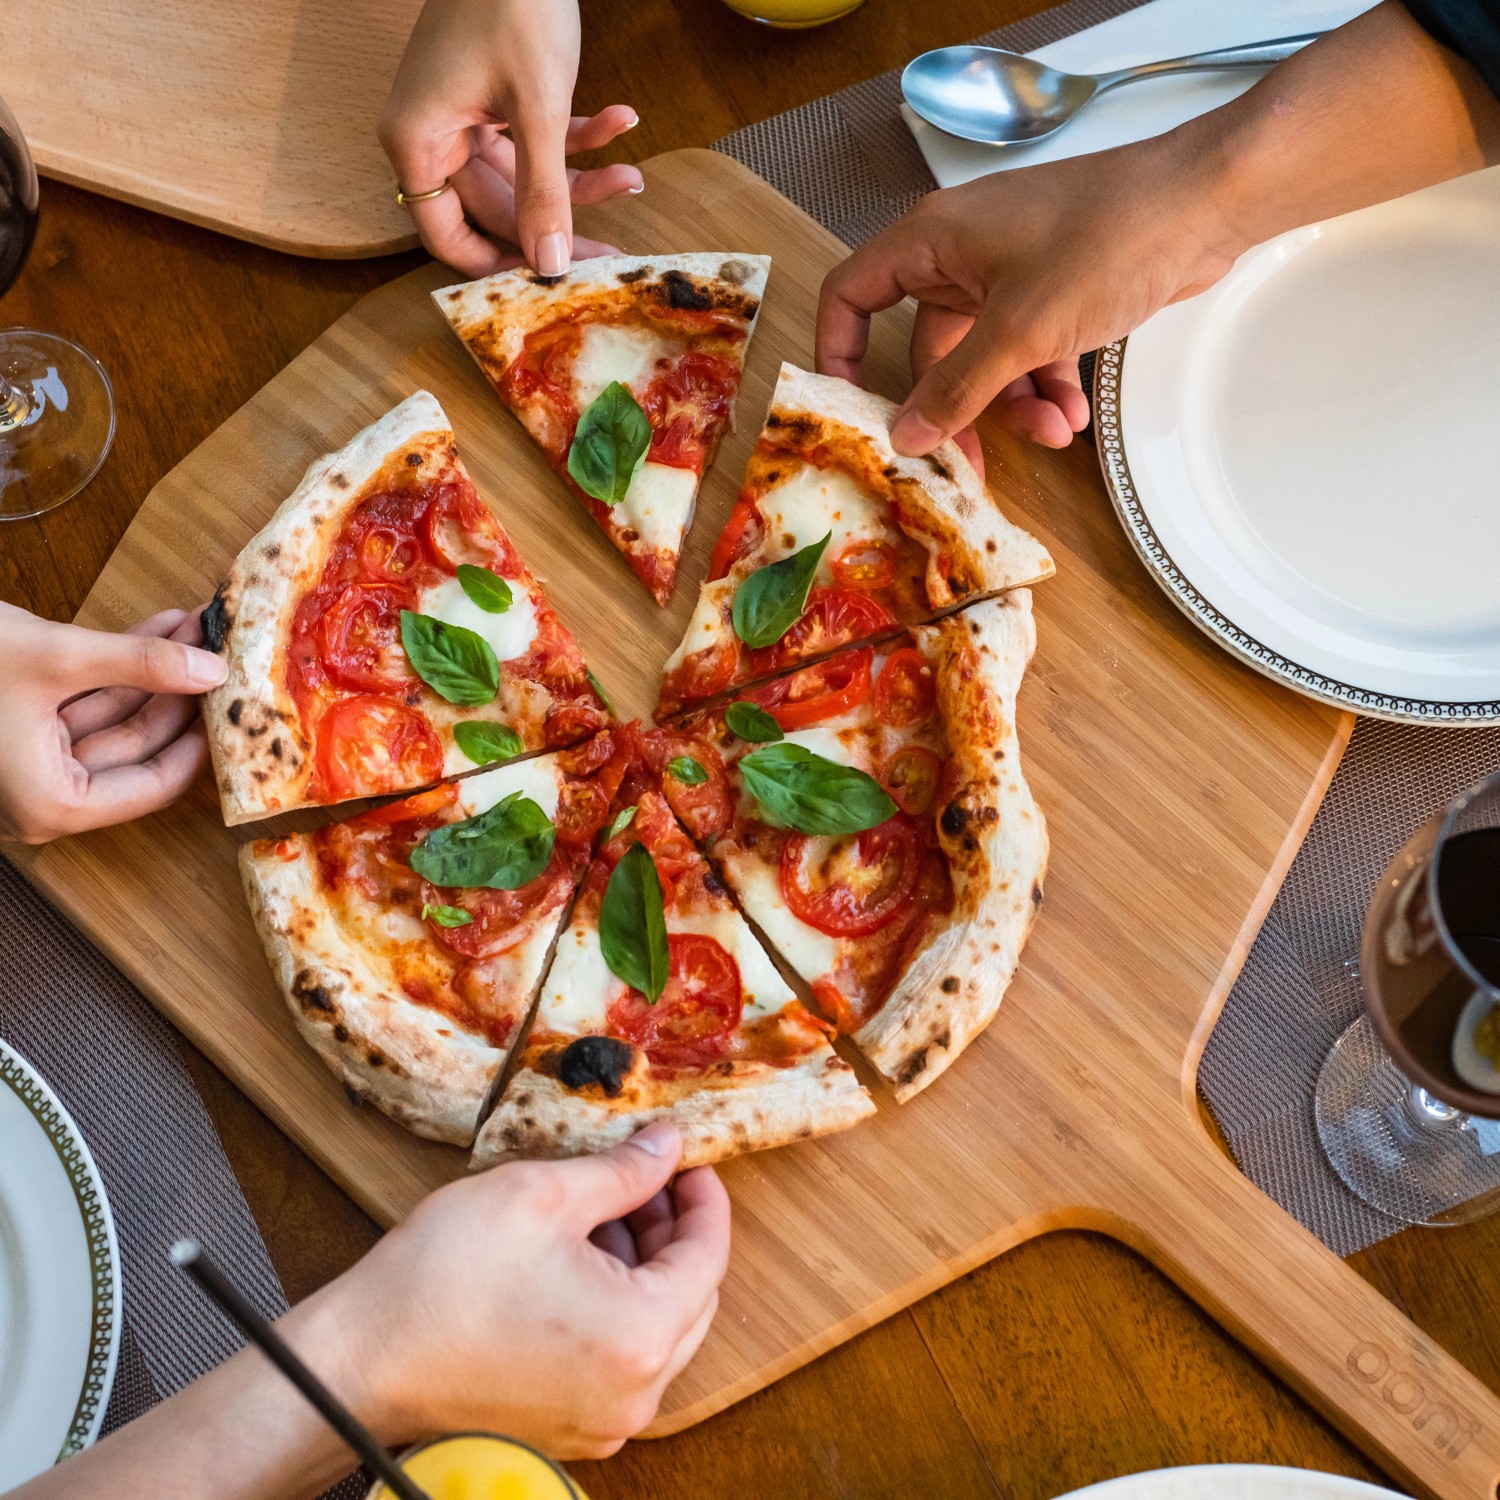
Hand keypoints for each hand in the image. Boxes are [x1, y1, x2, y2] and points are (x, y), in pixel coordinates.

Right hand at [0, 602, 226, 844]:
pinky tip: (158, 631)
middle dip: (177, 689)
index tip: (232, 706)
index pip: (154, 785)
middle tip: (217, 650)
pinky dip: (114, 670)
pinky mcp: (17, 733)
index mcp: (52, 805)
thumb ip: (140, 665)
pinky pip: (80, 705)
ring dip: (151, 672)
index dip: (199, 742)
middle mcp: (42, 796)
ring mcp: (29, 765)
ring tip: (194, 629)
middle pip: (136, 749)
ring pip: (111, 720)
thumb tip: (213, 670)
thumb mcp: (57, 658)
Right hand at [307, 1121, 729, 1459]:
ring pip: (656, 1331)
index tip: (688, 1162)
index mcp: (641, 1335)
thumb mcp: (544, 1195)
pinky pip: (620, 1361)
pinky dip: (614, 1309)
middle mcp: (636, 1393)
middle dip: (673, 1232)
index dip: (703, 1199)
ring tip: (602, 1213)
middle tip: (646, 1180)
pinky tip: (575, 1263)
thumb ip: (622, 1171)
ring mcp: (603, 1421)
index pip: (708, 1256)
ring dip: (642, 1269)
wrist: (362, 1361)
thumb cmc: (445, 1278)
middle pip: (691, 1298)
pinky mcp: (569, 1430)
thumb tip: (668, 1148)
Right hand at [379, 0, 642, 276]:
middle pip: (496, 211)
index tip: (547, 285)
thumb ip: (545, 191)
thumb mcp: (537, 107)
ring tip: (635, 176)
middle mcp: (432, 135)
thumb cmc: (511, 1)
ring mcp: (463, 116)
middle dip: (560, 224)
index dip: (495, 266)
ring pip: (525, 177)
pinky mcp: (493, 97)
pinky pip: (534, 137)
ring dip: (582, 176)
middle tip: (614, 252)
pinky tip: (622, 120)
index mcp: (417, 141)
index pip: (444, 236)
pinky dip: (579, 134)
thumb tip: (551, 264)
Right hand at [816, 135, 1233, 466]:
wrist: (1206, 205)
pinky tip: (1075, 415)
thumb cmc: (1107, 240)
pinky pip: (1027, 352)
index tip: (854, 412)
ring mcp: (1009, 271)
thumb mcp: (1019, 331)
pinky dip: (1046, 385)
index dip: (840, 353)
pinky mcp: (1052, 289)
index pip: (852, 294)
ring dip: (1013, 404)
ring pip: (984, 359)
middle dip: (956, 407)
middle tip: (966, 465)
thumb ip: (956, 390)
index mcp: (931, 241)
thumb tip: (906, 436)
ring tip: (1054, 431)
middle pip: (927, 348)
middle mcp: (961, 253)